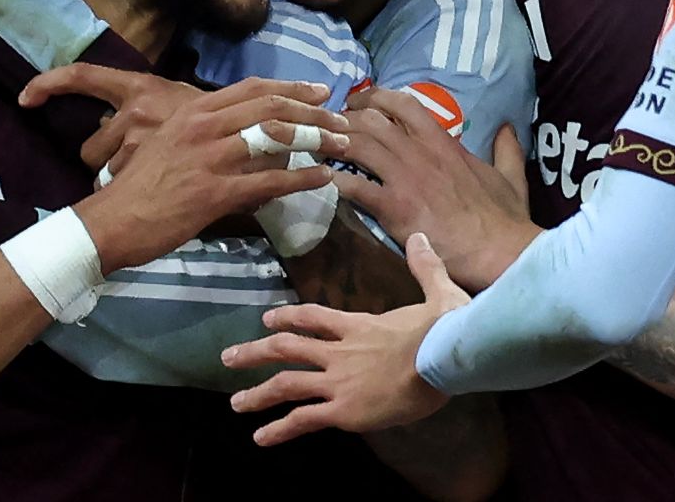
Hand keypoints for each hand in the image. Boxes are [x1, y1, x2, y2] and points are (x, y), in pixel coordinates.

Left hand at [19, 65, 208, 174]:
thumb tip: (110, 125)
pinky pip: (122, 187)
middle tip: (134, 165)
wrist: (254, 135)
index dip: (48, 84)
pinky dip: (132, 191)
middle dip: (105, 161)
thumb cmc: (213, 121)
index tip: (24, 98)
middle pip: (91, 146)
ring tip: (151, 179)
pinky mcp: (147, 169)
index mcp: (140, 87)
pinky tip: (151, 192)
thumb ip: (144, 113)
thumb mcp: (179, 106)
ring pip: (106, 172)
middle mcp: (134, 110)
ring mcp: (139, 141)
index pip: (81, 77)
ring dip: (120, 179)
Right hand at [25, 70, 349, 272]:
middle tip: (341, 121)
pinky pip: (270, 182)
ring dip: (316, 140)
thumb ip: (206, 133)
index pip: (253, 89)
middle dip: (314, 113)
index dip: (292, 87)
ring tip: (340, 146)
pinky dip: (302, 179)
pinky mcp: (216, 193)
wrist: (112, 220)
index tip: (320, 92)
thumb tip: (245, 134)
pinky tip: (322, 179)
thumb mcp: (171, 143)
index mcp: (194, 111)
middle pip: (272, 108)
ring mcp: (211, 158)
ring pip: (277, 139)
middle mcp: (205, 126)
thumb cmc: (141, 185)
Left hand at [222, 232, 464, 444]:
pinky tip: (261, 438)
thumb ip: (424, 266)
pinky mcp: (344, 410)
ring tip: (236, 403)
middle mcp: (340, 351)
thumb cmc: (446, 328)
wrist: (446, 357)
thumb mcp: (438, 292)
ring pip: (287, 384)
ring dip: (258, 394)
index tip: (267, 320)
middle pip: (288, 348)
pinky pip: (305, 419)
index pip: (314, 317)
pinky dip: (280, 429)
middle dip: (255, 352)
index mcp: (359, 325)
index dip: (289, 318)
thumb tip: (420, 236)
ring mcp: (339, 381)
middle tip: (228, 358)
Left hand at [337, 87, 537, 289]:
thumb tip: (509, 128)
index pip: (403, 104)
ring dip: (334, 144)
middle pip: (371, 120)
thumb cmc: (503, 217)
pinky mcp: (393, 208)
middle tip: (330, 127)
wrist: (497, 249)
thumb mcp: (511, 176)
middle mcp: (419, 152)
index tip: (359, 102)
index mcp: (443, 142)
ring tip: (319, 148)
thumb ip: (506, 149)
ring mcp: (404, 178)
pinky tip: (326, 182)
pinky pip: (355, 186)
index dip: (375, 97)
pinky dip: (336, 181)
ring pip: (358, 145)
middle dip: (345, 118)